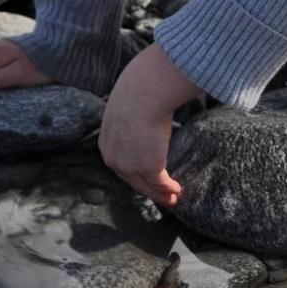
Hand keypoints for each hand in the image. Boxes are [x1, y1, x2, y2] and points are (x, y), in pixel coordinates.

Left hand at [98, 43, 203, 209]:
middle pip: (132, 180)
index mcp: (107, 142)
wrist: (143, 93)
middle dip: (148, 189)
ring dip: (161, 193)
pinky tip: (179, 189)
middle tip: (163, 196)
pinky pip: (161, 183)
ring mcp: (130, 166)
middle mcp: (114, 159)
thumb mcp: (127, 105)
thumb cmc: (139, 90)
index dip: (135, 174)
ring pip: (146, 186)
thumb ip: (133, 114)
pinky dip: (170, 189)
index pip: (121, 164)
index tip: (147, 179)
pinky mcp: (148, 168)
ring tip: (173, 197)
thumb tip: (146, 107)